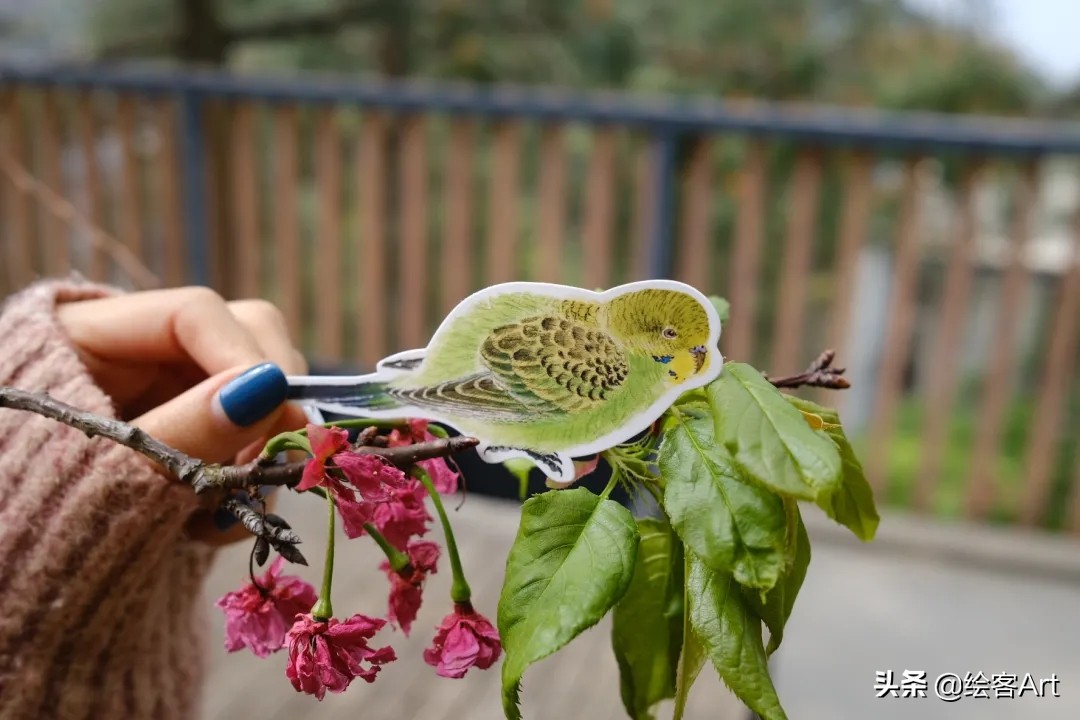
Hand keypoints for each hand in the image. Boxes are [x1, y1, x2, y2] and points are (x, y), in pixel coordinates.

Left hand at [57, 287, 309, 544]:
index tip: (275, 416)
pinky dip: (245, 482)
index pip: (194, 315)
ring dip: (260, 453)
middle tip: (267, 468)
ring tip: (222, 515)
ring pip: (259, 394)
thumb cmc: (26, 511)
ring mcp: (171, 395)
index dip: (244, 358)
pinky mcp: (192, 440)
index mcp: (89, 335)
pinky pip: (248, 442)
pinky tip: (211, 526)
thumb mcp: (102, 471)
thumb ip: (183, 430)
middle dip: (268, 404)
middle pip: (245, 339)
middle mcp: (142, 354)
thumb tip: (269, 390)